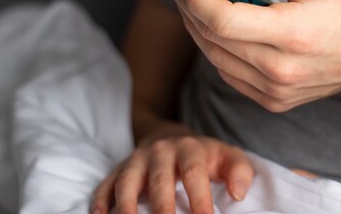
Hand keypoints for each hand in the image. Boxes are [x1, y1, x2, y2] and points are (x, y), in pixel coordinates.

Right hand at [90, 126, 253, 213]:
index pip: (194, 174)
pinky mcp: (119, 169)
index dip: (199, 199)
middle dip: (163, 208)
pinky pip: (106, 184)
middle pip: (159, 181)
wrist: (169, 134)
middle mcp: (160, 152)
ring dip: (126, 207)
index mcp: (189, 148)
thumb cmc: (203, 155)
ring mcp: (136, 160)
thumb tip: (238, 193)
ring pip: (127, 182)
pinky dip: (101, 201)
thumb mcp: (227, 156)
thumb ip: (240, 171)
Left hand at [168, 0, 340, 111]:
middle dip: (191, 8)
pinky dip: (218, 50)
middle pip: (212, 40)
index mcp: (292, 34)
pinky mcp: (273, 102)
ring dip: (200, 30)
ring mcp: (275, 92)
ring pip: (215, 59)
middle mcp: (280, 70)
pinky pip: (229, 75)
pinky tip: (222, 30)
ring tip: (199, 4)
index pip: (222, 21)